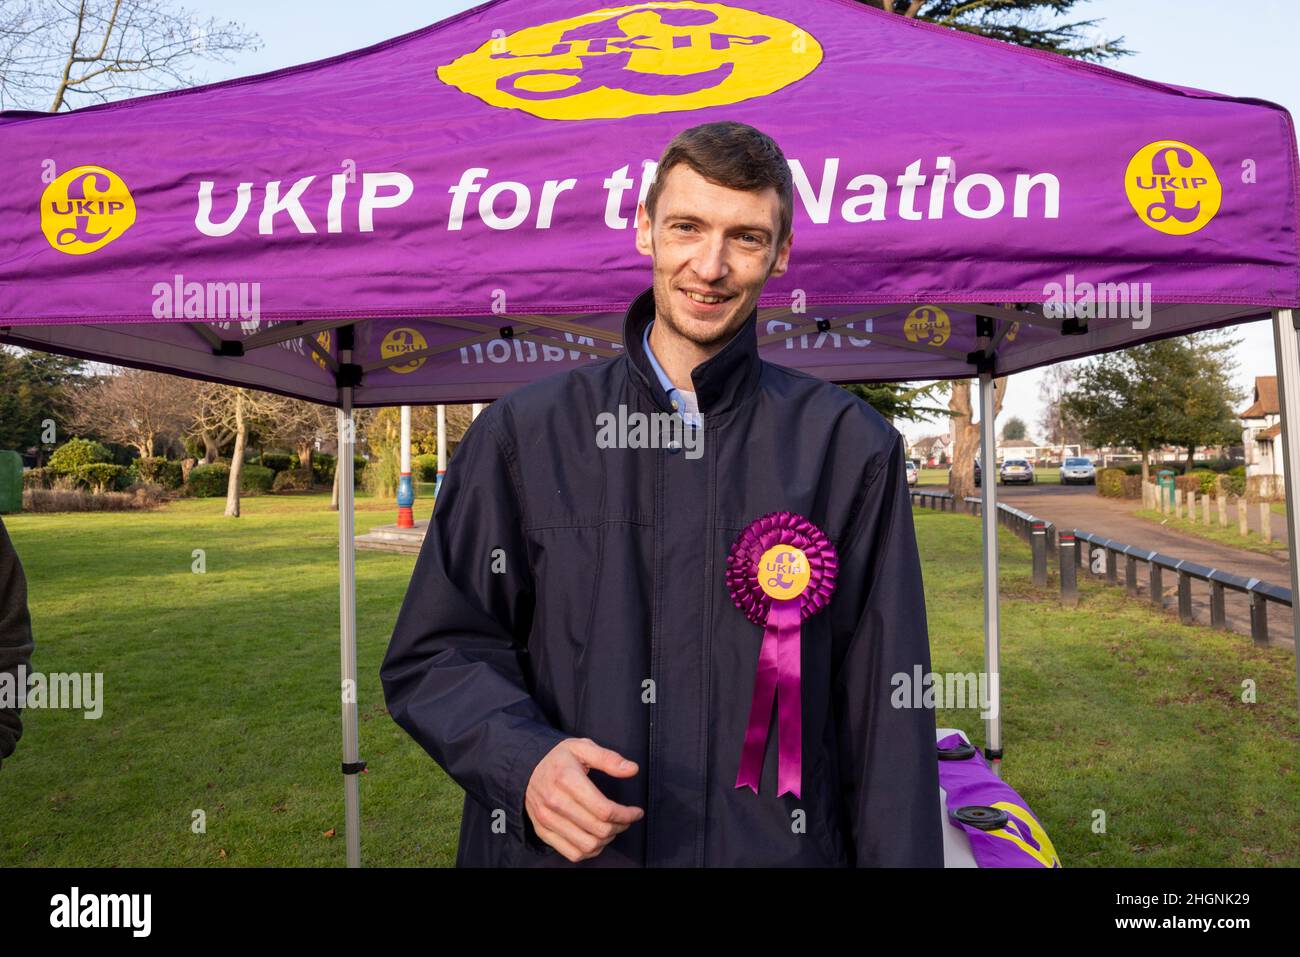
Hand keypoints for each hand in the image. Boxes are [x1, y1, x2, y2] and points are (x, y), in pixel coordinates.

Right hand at [525, 737, 643, 861]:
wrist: (527, 768)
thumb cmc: (559, 758)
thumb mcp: (583, 747)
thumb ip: (609, 758)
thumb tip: (632, 769)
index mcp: (567, 779)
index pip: (604, 809)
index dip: (626, 815)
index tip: (636, 812)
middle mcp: (554, 802)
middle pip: (598, 829)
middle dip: (620, 826)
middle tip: (626, 819)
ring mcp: (547, 819)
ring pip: (587, 845)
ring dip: (607, 840)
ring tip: (612, 828)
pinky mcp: (542, 831)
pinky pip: (572, 853)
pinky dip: (590, 851)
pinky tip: (596, 838)